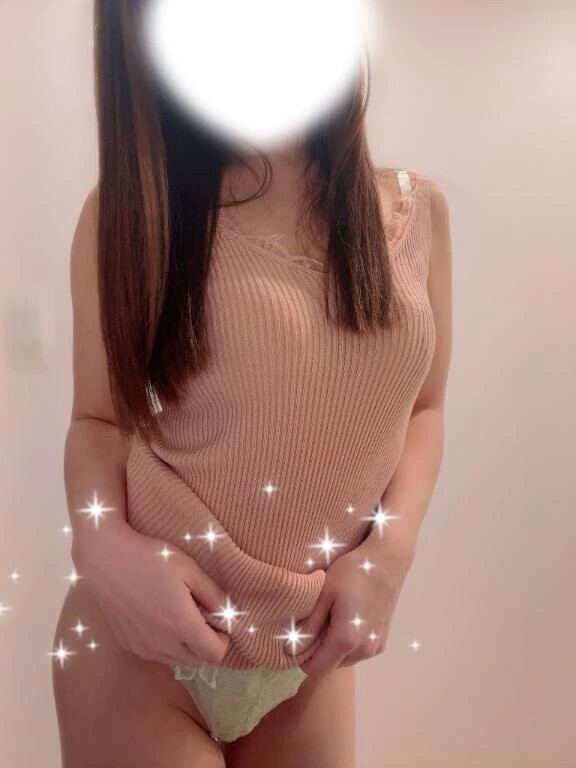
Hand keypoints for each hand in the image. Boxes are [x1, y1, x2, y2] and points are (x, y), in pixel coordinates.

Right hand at [72, 520, 230, 666]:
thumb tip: (228, 613)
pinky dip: (168, 645)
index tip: (219, 620)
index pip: (215, 654)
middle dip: (208, 645)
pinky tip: (162, 619)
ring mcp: (143, 648)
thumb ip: (212, 594)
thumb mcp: (189, 568)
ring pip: (178, 661)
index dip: (223, 639)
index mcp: (182, 625)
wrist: (106, 559)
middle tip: (204, 618)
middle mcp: (162, 644)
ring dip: (188, 647)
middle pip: (199, 662)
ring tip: (183, 617)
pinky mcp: (129, 645)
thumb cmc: (151, 558)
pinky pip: (158, 655)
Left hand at [285, 535, 414, 678]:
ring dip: (334, 647)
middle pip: (330, 666)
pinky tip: (348, 616)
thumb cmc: (353, 571)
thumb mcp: (324, 593)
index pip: (316, 671)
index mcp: (346, 639)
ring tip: (334, 615)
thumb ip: (308, 625)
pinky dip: (348, 642)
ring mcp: (375, 647)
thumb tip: (291, 649)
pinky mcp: (382, 641)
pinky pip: (357, 652)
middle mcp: (364, 650)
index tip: (300, 636)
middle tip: (318, 619)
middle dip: (319, 651)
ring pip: (344, 660)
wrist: (387, 560)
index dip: (302, 658)